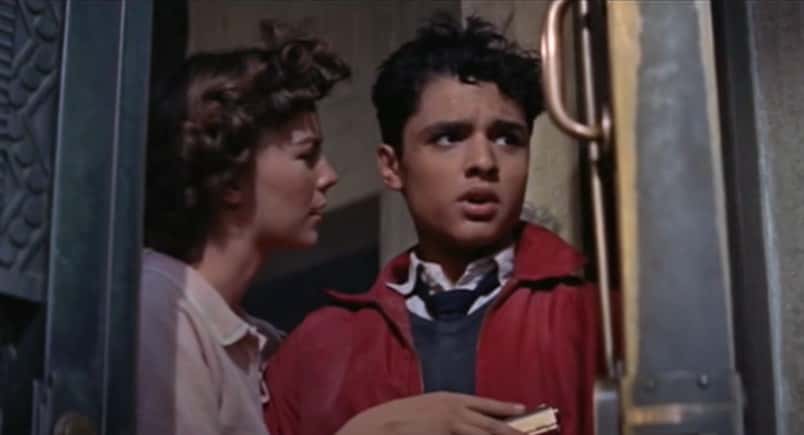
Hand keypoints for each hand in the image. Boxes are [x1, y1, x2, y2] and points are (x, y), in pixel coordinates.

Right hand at [335, 392, 526, 434]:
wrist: (378, 426)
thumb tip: (460, 420)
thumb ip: (443, 413)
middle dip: (515, 429)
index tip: (522, 409)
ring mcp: (451, 423)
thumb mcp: (424, 410)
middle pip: (493, 422)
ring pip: (487, 432)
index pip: (485, 404)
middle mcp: (454, 409)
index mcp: (449, 399)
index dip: (505, 408)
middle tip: (533, 433)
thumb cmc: (397, 420)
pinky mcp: (446, 434)